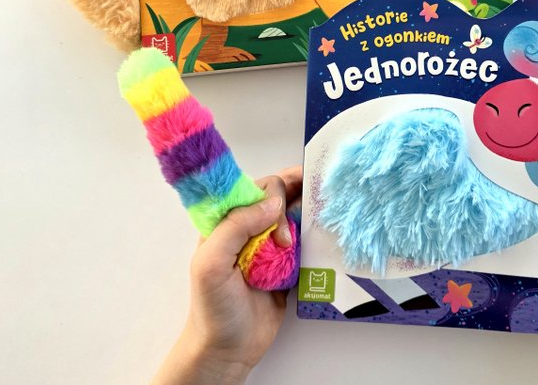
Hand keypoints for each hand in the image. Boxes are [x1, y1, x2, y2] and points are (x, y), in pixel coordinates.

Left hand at [152, 166, 302, 384]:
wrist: (229, 351)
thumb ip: (236, 227)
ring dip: (309, 214)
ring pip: (294, 216)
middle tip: (312, 206)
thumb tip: (273, 202)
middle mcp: (249, 229)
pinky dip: (317, 238)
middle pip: (278, 197)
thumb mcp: (211, 264)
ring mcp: (269, 247)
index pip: (253, 188)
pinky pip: (305, 243)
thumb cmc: (213, 309)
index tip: (293, 193)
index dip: (275, 186)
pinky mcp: (287, 265)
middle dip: (297, 196)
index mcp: (226, 223)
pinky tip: (326, 235)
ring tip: (323, 216)